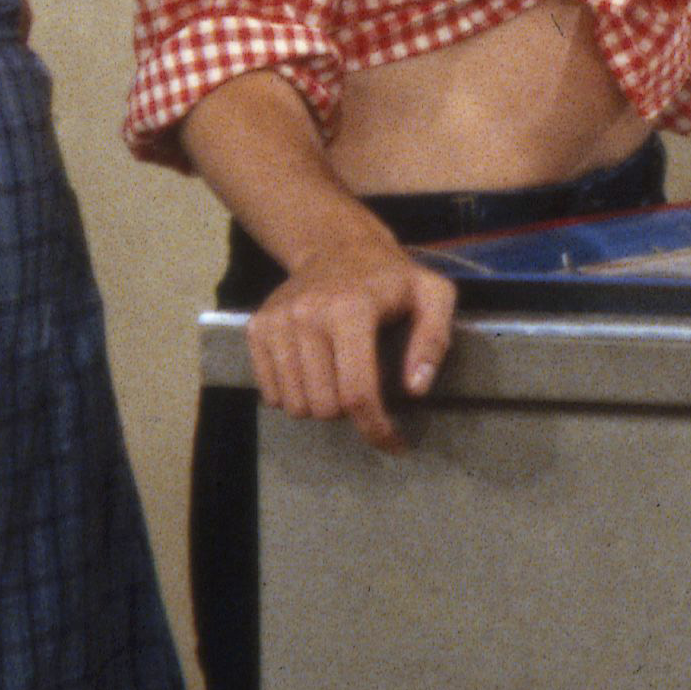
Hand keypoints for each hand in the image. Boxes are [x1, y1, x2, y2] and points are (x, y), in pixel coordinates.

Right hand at [245, 232, 459, 452]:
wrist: (337, 246)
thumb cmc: (391, 278)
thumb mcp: (433, 294)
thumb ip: (434, 339)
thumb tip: (416, 388)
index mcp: (351, 309)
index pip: (358, 391)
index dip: (376, 428)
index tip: (395, 444)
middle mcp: (306, 315)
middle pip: (324, 405)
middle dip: (349, 413)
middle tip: (365, 393)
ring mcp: (276, 322)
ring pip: (295, 405)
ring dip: (320, 407)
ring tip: (340, 381)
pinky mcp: (256, 328)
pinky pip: (270, 394)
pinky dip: (293, 397)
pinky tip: (314, 374)